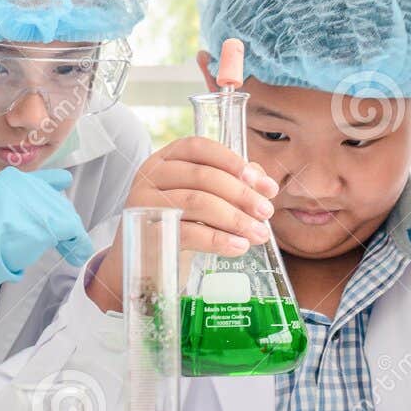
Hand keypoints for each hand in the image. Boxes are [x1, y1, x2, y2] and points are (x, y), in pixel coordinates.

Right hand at [86, 136, 278, 312]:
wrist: (144, 263)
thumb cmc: (178, 226)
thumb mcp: (201, 199)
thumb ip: (229, 183)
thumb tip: (261, 179)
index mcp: (165, 159)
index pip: (198, 147)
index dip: (233, 161)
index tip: (261, 182)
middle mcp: (150, 176)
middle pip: (202, 176)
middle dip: (241, 194)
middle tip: (267, 212)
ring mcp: (144, 204)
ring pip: (197, 202)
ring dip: (235, 218)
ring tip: (259, 233)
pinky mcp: (146, 234)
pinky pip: (187, 233)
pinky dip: (218, 240)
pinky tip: (238, 247)